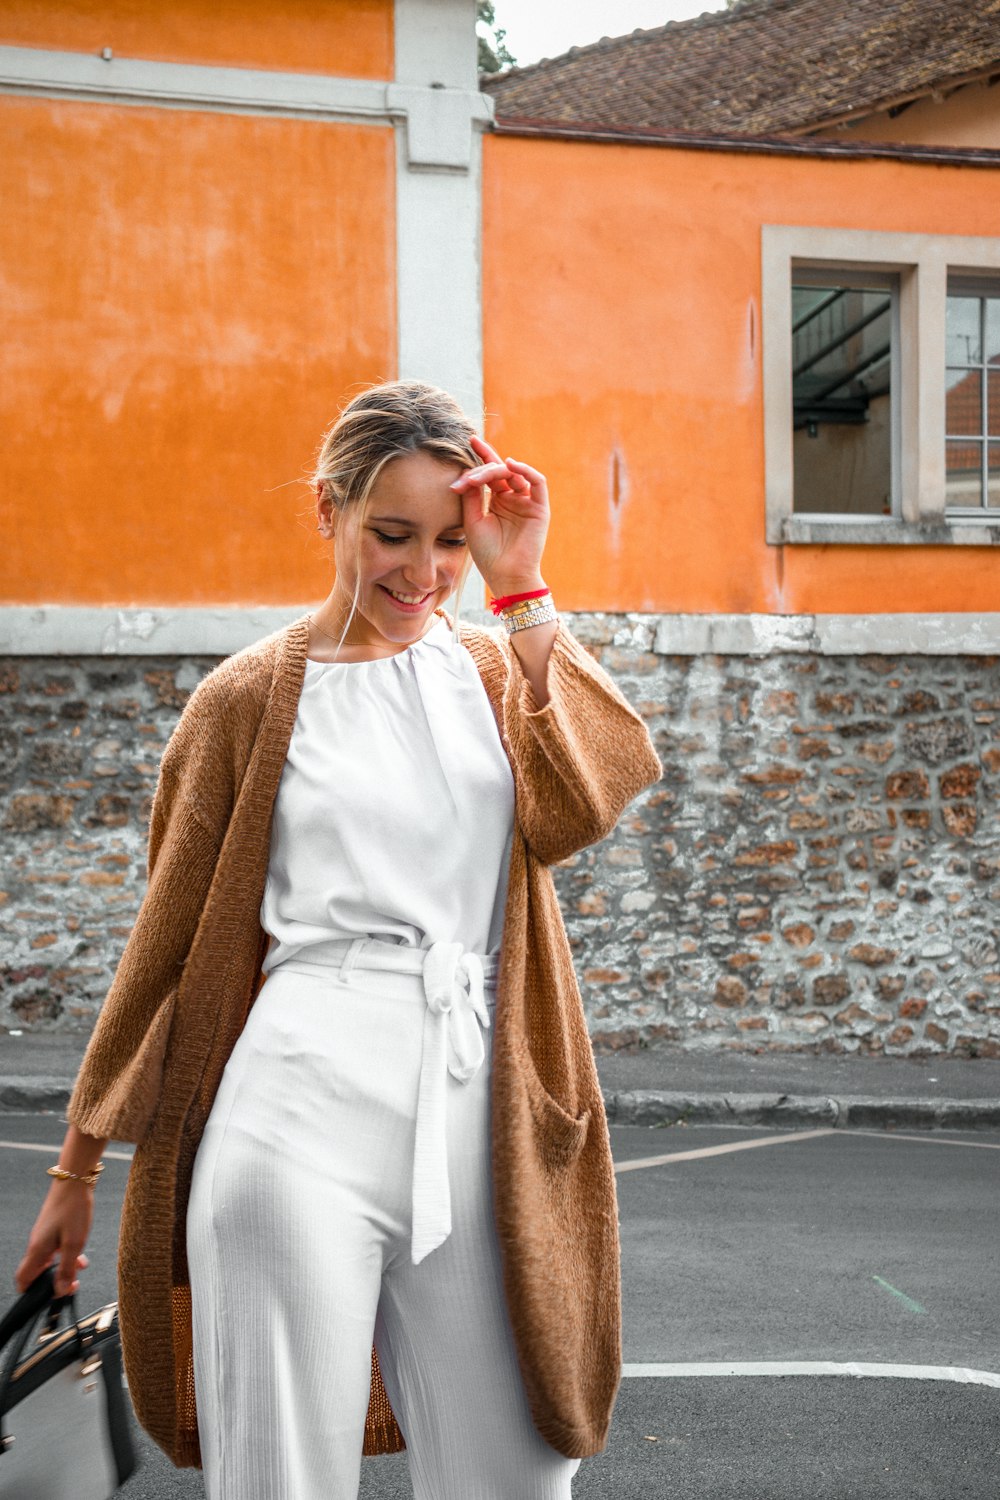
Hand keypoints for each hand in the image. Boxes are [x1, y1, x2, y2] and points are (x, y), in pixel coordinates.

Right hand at [16, 1182, 92, 1295]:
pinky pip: (55, 1250)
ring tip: (80, 1268)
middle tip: (71, 1284)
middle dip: (52, 1282)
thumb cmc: (73, 1209)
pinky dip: (67, 1255)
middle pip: (36, 1273)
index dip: (31, 1294)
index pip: (23, 1280)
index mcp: (37, 1251)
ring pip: (49, 1262)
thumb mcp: (74, 1243)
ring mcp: (43, 1236)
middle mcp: (36, 1245)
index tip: (48, 1298)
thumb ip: (67, 1269)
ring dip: (63, 1268)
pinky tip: (81, 1254)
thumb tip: (59, 1291)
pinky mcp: (51, 1229)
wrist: (75, 1180)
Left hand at [450, 435, 548, 595]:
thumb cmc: (488, 553)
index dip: (481, 455)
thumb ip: (471, 495)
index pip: (490, 474)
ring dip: (496, 470)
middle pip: (499, 471)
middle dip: (482, 468)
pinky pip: (537, 482)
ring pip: (514, 474)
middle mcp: (513, 498)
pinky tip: (510, 465)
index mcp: (498, 501)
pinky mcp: (540, 508)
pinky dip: (525, 470)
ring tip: (481, 477)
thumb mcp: (472, 520)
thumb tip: (467, 470)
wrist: (505, 576)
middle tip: (466, 478)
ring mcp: (527, 502)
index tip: (470, 440)